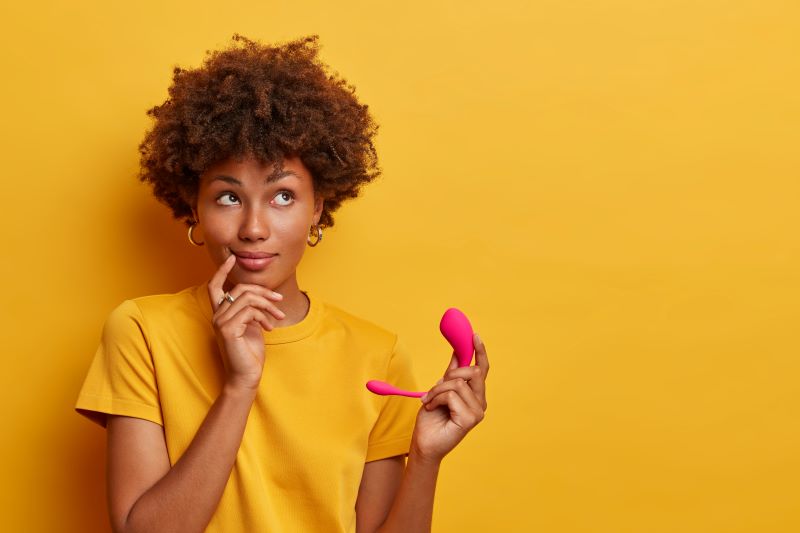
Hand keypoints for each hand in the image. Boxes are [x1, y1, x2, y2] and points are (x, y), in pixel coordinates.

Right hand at [207, 254, 285, 390]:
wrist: (246, 376)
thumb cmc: (250, 353)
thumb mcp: (253, 326)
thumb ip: (251, 310)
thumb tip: (261, 295)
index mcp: (221, 314)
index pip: (214, 286)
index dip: (221, 271)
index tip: (232, 258)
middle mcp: (216, 316)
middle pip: (239, 289)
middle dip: (263, 292)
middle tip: (279, 300)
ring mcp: (220, 322)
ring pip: (247, 298)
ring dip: (267, 305)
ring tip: (278, 316)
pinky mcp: (228, 329)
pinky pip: (249, 311)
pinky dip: (263, 317)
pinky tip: (270, 328)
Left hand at [410, 333, 488, 462]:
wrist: (423, 443)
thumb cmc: (432, 420)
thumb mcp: (440, 390)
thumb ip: (451, 373)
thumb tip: (458, 352)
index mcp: (475, 395)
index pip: (482, 369)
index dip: (480, 351)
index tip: (474, 335)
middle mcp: (480, 403)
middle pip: (471, 371)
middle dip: (449, 376)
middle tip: (434, 389)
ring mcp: (477, 412)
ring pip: (457, 383)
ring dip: (437, 390)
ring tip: (429, 402)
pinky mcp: (470, 419)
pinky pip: (451, 395)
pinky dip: (436, 399)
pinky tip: (431, 409)